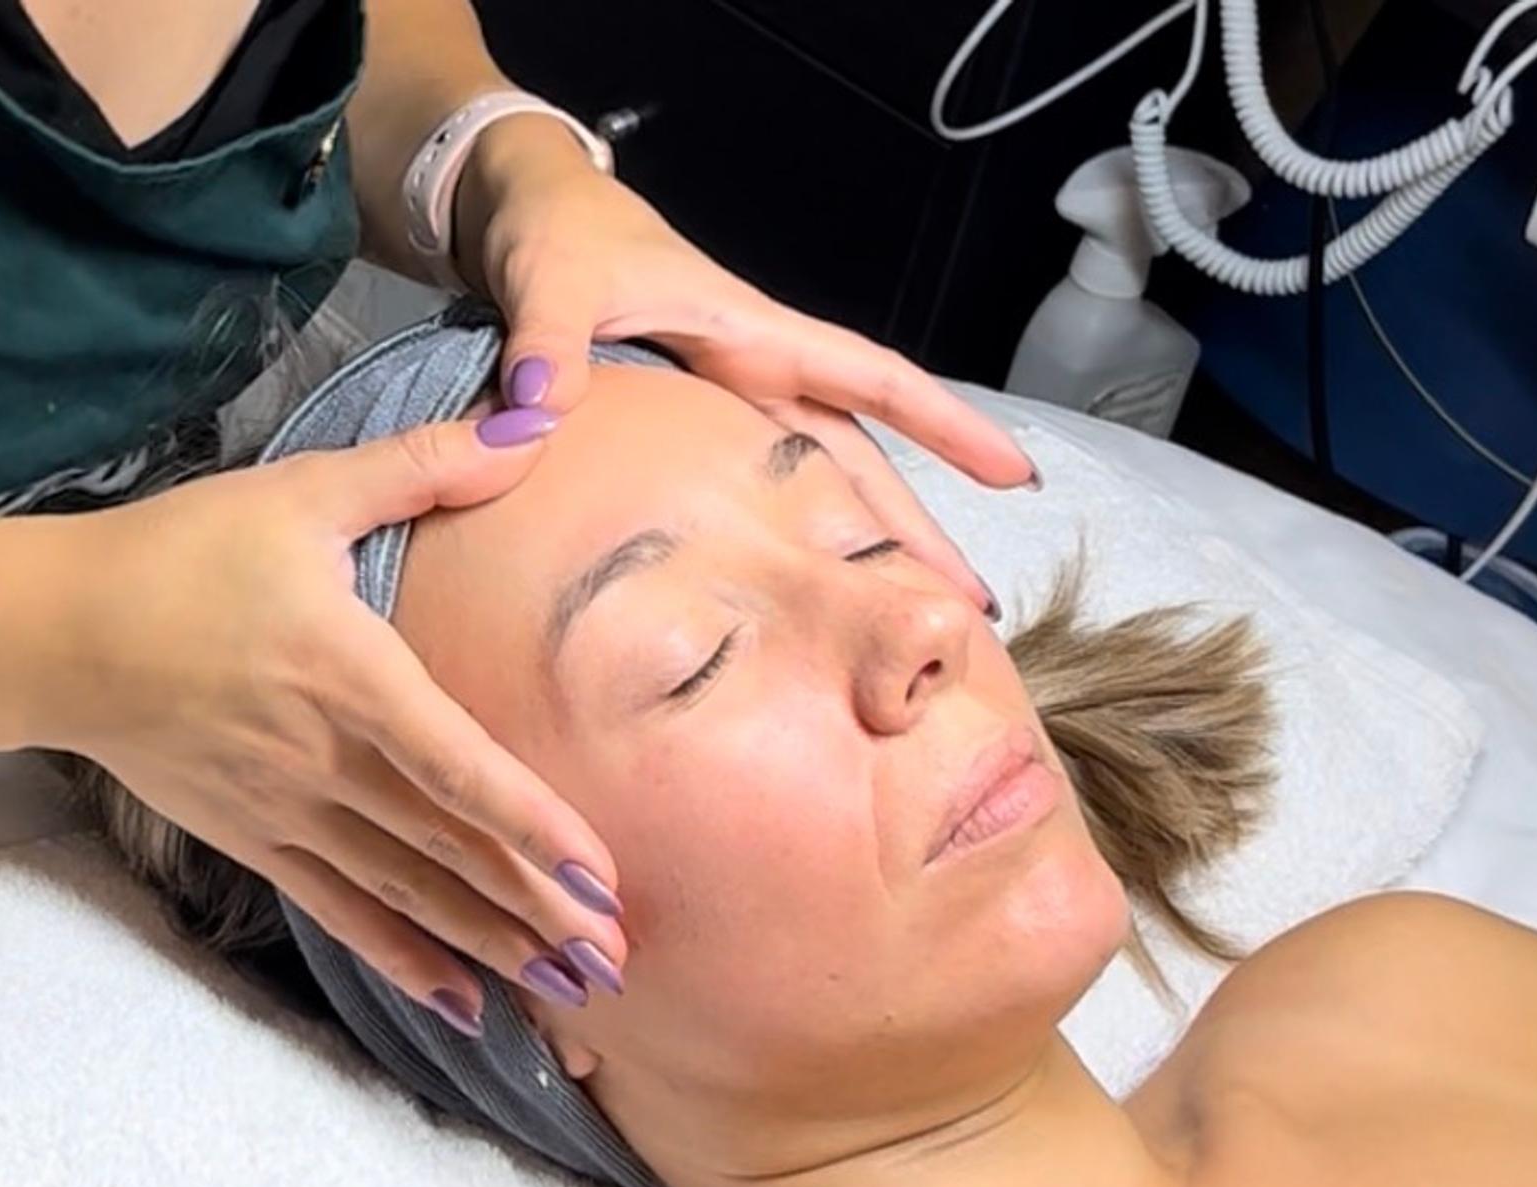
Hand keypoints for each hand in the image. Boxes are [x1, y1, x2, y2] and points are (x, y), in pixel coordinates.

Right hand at [46, 416, 625, 1032]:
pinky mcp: (259, 841)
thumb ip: (422, 465)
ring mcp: (289, 813)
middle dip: (538, 910)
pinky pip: (345, 914)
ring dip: (491, 944)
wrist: (58, 633)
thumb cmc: (182, 554)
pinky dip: (405, 959)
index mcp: (350, 676)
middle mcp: (326, 761)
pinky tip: (465, 1003)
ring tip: (569, 991)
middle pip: (449, 851)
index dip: (534, 828)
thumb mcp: (303, 492)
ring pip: (409, 894)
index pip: (459, 768)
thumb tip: (531, 421)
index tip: (601, 878)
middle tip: (620, 963)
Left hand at [456, 119, 1036, 614]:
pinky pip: (760, 490)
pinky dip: (792, 536)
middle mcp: (754, 373)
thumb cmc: (552, 231)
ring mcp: (727, 404)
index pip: (870, 377)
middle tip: (971, 608)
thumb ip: (544, 346)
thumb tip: (533, 412)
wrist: (524, 218)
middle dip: (919, 527)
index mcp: (747, 331)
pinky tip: (809, 592)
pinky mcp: (691, 428)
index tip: (1012, 473)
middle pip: (861, 457)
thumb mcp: (548, 281)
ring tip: (912, 619)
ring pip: (820, 482)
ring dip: (867, 544)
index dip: (944, 425)